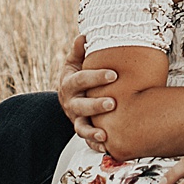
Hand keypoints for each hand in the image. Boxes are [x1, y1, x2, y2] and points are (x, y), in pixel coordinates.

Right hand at [57, 34, 116, 148]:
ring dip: (92, 131)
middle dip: (95, 105)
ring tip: (105, 134)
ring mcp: (75, 118)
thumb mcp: (74, 62)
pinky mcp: (82, 130)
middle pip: (80, 105)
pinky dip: (95, 145)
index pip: (81, 79)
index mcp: (69, 83)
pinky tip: (107, 147)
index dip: (96, 77)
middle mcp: (70, 103)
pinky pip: (87, 141)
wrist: (69, 94)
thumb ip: (79, 51)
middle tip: (112, 103)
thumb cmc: (78, 75)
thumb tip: (84, 36)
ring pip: (81, 127)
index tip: (114, 74)